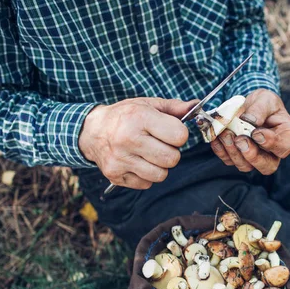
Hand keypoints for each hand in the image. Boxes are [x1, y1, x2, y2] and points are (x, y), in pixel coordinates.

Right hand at [79, 97, 196, 188]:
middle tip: (160, 145)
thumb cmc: (125, 116)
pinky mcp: (115, 175)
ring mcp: (120, 159)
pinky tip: (136, 162)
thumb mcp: (147, 104)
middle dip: (171, 153)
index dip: (179, 135)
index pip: (179, 136)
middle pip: (172, 159)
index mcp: (139, 117)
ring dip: (159, 167)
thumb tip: (197, 107)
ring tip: (149, 154)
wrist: (92, 131)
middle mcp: (128, 139)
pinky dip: (145, 176)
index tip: (171, 132)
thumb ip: (174, 108)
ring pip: (160, 175)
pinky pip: (146, 184)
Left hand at [210, 89, 289, 174]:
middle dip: (251, 155)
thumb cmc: (264, 103)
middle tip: (240, 140)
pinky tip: (217, 138)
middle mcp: (272, 152)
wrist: (250, 105)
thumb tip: (249, 121)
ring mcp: (255, 157)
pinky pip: (229, 160)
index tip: (256, 132)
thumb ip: (260, 109)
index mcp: (286, 136)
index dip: (270, 143)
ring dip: (233, 152)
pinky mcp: (238, 157)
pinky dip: (221, 151)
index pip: (283, 147)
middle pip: (267, 166)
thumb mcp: (265, 99)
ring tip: (226, 134)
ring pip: (246, 166)